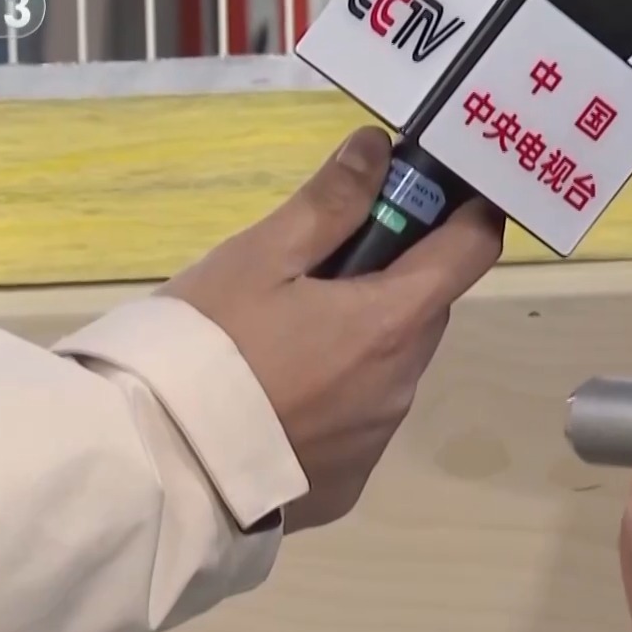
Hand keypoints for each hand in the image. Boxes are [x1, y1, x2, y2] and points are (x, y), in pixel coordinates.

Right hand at [162, 126, 502, 530]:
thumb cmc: (207, 346)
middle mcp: (402, 384)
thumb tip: (379, 148)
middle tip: (314, 270)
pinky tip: (274, 402)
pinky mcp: (347, 482)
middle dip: (390, 281)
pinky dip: (333, 402)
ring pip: (390, 368)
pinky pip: (357, 424)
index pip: (474, 249)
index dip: (463, 213)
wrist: (158, 468)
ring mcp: (376, 440)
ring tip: (278, 342)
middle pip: (424, 310)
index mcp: (392, 322)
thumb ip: (330, 202)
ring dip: (360, 344)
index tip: (427, 195)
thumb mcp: (259, 257)